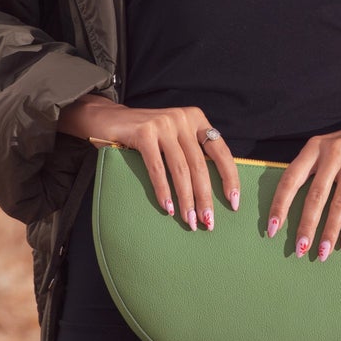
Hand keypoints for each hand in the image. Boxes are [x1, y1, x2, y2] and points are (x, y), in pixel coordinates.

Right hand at [57, 95, 238, 230]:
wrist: (107, 118)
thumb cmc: (146, 136)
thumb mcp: (174, 137)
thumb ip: (191, 153)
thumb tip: (211, 192)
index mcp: (196, 119)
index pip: (221, 151)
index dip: (229, 179)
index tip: (233, 203)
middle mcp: (182, 118)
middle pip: (200, 165)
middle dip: (205, 198)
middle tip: (207, 222)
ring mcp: (163, 124)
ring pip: (181, 169)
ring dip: (186, 200)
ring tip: (189, 221)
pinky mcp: (143, 132)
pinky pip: (157, 168)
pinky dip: (163, 190)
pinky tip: (167, 208)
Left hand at [265, 93, 340, 260]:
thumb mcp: (325, 149)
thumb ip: (309, 170)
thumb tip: (287, 207)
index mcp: (314, 147)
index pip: (291, 179)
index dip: (280, 205)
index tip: (272, 229)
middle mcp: (333, 152)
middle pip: (315, 195)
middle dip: (307, 226)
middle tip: (301, 249)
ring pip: (339, 203)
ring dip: (330, 232)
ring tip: (323, 252)